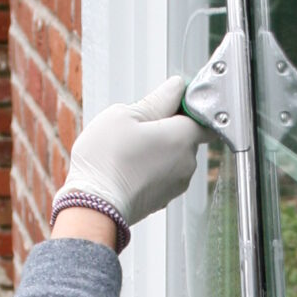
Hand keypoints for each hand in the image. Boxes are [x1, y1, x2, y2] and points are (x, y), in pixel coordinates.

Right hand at [52, 73, 204, 244]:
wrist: (93, 208)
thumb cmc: (105, 160)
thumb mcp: (124, 115)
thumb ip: (157, 100)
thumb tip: (176, 87)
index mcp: (183, 137)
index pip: (203, 117)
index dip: (186, 106)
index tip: (167, 102)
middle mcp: (187, 163)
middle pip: (184, 136)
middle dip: (164, 128)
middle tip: (135, 127)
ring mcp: (177, 185)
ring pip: (171, 157)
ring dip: (155, 150)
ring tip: (126, 151)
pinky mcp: (163, 200)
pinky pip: (161, 176)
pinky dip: (148, 170)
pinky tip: (125, 168)